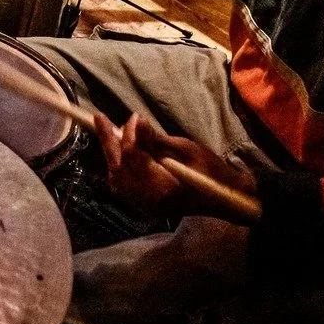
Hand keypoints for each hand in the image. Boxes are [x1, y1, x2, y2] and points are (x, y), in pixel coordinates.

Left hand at [94, 114, 255, 219]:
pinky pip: (122, 189)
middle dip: (108, 142)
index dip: (129, 134)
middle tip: (99, 118)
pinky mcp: (146, 207)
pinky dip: (117, 169)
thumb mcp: (188, 148)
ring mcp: (146, 207)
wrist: (224, 198)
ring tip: (107, 134)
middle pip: (119, 169)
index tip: (134, 116)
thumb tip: (136, 121)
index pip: (133, 157)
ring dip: (111, 156)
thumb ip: (158, 139)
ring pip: (117, 180)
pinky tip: (118, 155)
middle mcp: (150, 200)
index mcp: (164, 187)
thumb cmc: (211, 170)